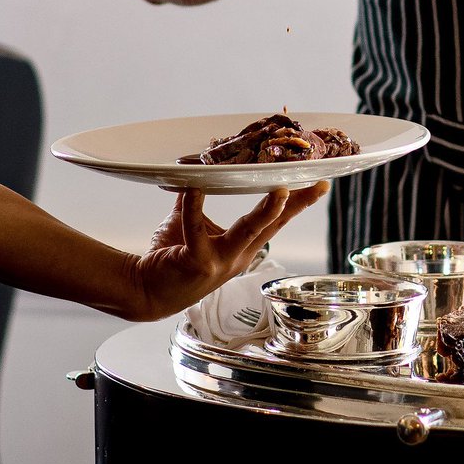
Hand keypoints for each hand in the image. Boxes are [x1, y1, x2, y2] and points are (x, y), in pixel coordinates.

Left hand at [129, 182, 327, 320]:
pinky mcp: (198, 262)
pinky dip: (193, 206)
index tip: (319, 185)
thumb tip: (195, 171)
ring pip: (248, 233)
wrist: (144, 291)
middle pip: (272, 226)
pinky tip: (194, 188)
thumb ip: (194, 201)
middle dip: (295, 205)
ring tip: (279, 192)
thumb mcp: (190, 227)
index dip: (297, 204)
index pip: (276, 222)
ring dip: (266, 212)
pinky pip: (196, 230)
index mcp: (242, 248)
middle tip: (314, 186)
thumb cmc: (170, 259)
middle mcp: (238, 256)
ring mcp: (221, 262)